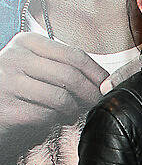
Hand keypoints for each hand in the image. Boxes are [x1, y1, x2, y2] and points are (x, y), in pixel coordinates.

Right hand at [0, 32, 108, 163]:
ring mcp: (8, 83)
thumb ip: (63, 67)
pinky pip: (45, 117)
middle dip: (90, 94)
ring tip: (72, 113)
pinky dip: (55, 121)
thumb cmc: (19, 88)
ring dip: (73, 111)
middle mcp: (15, 58)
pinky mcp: (6, 109)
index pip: (74, 55)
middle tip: (97, 105)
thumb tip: (104, 81)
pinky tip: (53, 120)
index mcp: (27, 42)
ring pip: (60, 99)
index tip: (108, 87)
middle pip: (70, 76)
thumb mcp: (37, 66)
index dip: (97, 74)